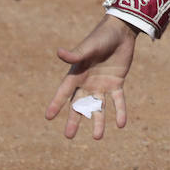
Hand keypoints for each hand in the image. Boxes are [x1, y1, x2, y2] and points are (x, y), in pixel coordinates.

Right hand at [45, 15, 137, 139]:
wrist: (120, 31)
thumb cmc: (100, 37)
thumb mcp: (88, 47)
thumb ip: (75, 54)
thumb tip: (59, 52)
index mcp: (77, 74)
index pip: (64, 91)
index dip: (56, 103)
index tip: (48, 117)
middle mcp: (87, 83)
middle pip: (79, 105)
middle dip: (74, 120)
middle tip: (68, 136)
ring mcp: (102, 85)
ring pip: (99, 107)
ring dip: (98, 121)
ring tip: (98, 137)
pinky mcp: (117, 84)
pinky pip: (118, 101)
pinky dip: (120, 111)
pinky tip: (121, 124)